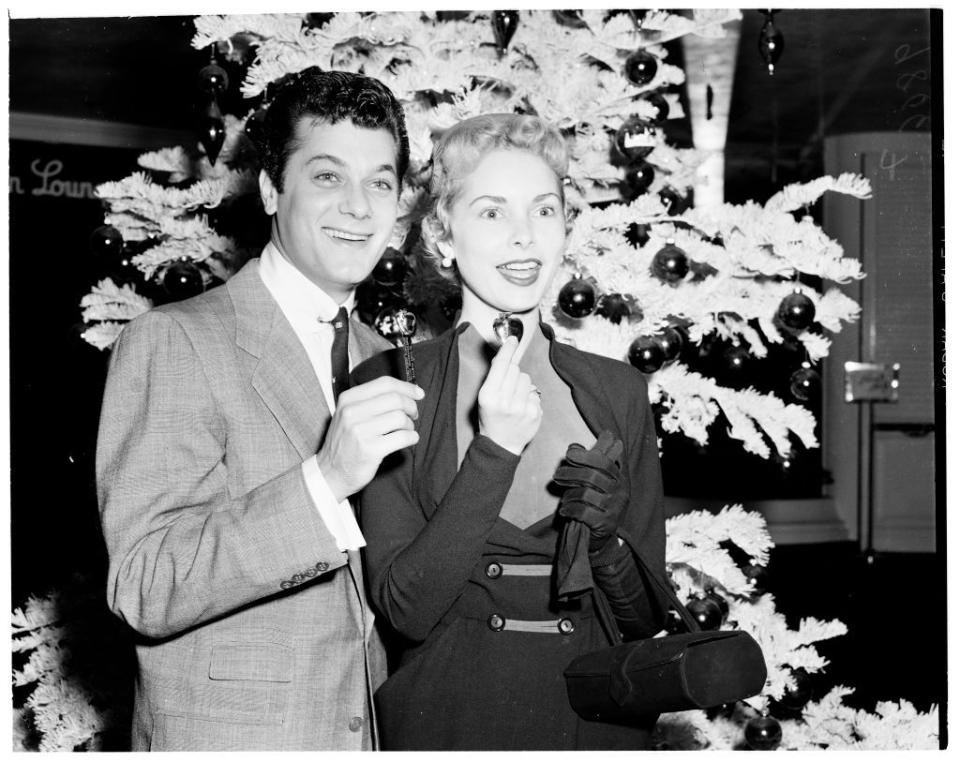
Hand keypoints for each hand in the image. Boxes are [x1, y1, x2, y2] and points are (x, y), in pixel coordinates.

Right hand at [316, 376, 423, 500]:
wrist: (331, 472)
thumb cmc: (346, 442)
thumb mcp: (349, 414)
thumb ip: (372, 400)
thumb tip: (408, 391)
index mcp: (348, 399)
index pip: (384, 383)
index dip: (407, 387)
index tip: (418, 393)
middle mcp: (351, 412)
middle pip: (395, 399)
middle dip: (411, 406)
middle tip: (413, 415)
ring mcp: (359, 431)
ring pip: (400, 417)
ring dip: (410, 424)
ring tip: (405, 430)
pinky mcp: (370, 450)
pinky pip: (402, 437)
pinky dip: (412, 438)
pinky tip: (408, 440)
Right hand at [477, 336, 541, 454]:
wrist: (501, 444)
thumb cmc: (491, 417)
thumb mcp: (484, 397)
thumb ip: (494, 377)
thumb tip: (505, 354)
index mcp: (488, 395)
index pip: (501, 365)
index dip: (508, 350)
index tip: (513, 339)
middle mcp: (505, 401)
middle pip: (515, 370)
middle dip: (512, 374)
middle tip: (507, 388)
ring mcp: (521, 408)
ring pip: (527, 379)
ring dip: (522, 385)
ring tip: (514, 398)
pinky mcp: (535, 413)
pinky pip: (535, 392)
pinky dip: (529, 397)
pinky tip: (522, 407)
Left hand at [554, 431, 626, 551]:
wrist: (604, 535)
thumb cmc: (598, 503)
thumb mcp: (598, 482)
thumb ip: (588, 464)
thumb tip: (573, 447)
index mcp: (620, 479)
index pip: (604, 463)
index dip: (585, 457)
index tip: (569, 455)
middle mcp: (620, 492)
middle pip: (592, 477)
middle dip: (570, 474)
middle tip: (556, 476)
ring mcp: (615, 508)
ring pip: (585, 494)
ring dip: (569, 495)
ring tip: (564, 498)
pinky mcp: (605, 523)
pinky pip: (582, 512)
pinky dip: (570, 509)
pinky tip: (565, 510)